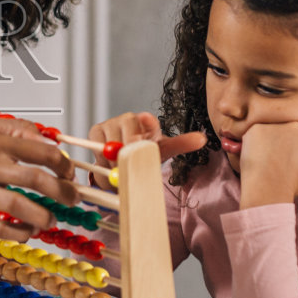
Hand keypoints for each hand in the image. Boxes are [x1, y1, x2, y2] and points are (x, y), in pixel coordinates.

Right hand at [0, 117, 77, 240]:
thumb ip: (17, 129)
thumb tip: (50, 139)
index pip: (41, 152)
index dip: (63, 165)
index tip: (70, 173)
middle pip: (36, 180)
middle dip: (62, 192)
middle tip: (73, 199)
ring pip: (19, 206)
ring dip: (43, 216)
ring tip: (52, 219)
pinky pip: (0, 229)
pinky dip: (20, 233)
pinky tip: (29, 231)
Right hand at [87, 113, 208, 189]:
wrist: (127, 154)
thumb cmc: (146, 150)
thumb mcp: (164, 149)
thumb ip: (181, 143)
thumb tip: (203, 139)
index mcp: (146, 121)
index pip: (146, 122)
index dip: (145, 126)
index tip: (144, 127)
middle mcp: (127, 118)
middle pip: (124, 137)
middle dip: (127, 158)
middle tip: (130, 173)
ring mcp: (109, 124)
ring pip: (108, 147)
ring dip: (114, 167)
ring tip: (122, 178)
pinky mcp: (95, 132)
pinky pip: (96, 151)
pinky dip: (102, 167)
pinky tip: (110, 173)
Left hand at [237, 122, 297, 208]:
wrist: (268, 188)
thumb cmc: (294, 185)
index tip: (292, 164)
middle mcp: (295, 126)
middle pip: (290, 133)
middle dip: (286, 144)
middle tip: (279, 162)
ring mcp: (275, 126)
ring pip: (273, 132)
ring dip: (271, 143)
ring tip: (268, 161)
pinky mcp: (256, 129)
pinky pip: (256, 135)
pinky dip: (255, 144)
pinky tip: (257, 157)